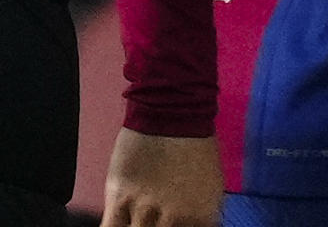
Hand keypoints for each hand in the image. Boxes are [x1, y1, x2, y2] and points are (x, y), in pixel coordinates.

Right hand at [101, 129, 222, 226]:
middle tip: (152, 221)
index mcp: (200, 219)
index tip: (169, 225)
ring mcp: (145, 210)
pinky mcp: (119, 198)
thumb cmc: (196, 146)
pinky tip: (116, 226)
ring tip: (138, 221)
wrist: (173, 111)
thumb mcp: (211, 189)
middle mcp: (173, 221)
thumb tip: (193, 226)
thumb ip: (201, 218)